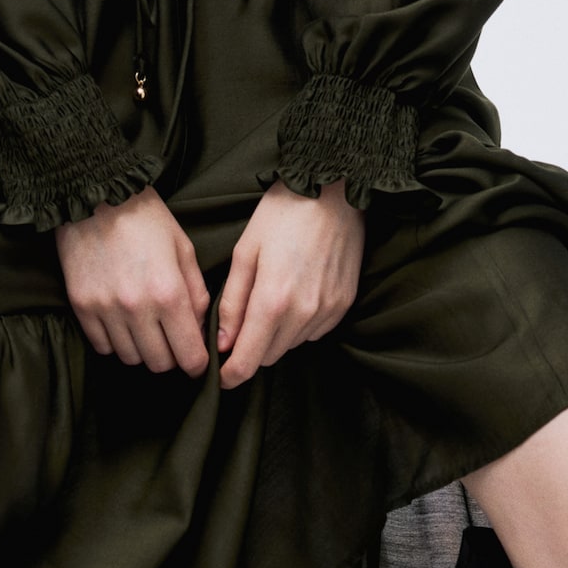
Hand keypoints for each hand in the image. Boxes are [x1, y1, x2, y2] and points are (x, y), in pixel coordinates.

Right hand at [55, 185, 210, 374]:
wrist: (95, 195)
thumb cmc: (145, 218)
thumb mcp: (183, 248)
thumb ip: (196, 292)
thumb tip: (200, 329)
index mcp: (169, 293)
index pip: (189, 355)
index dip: (197, 363)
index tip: (197, 359)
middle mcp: (137, 307)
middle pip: (159, 363)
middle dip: (171, 356)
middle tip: (171, 339)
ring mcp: (105, 310)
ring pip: (130, 358)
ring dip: (143, 349)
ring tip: (145, 327)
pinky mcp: (81, 307)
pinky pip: (102, 346)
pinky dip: (115, 342)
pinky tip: (122, 322)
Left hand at [215, 179, 363, 391]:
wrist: (334, 190)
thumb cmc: (283, 213)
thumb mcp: (245, 252)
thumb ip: (232, 302)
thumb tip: (224, 342)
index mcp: (273, 300)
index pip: (249, 360)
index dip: (232, 375)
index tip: (222, 377)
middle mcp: (304, 313)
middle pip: (269, 356)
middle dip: (251, 349)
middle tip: (241, 324)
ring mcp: (328, 310)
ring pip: (292, 345)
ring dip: (276, 336)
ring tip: (270, 299)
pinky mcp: (344, 304)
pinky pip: (314, 331)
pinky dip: (299, 324)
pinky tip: (294, 294)